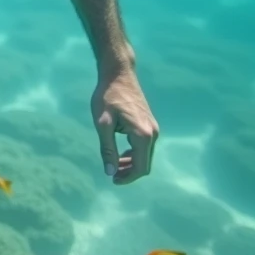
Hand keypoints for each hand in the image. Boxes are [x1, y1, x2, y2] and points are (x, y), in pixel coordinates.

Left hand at [91, 66, 158, 184]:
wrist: (118, 74)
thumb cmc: (107, 96)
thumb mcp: (102, 123)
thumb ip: (107, 149)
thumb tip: (109, 172)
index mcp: (142, 135)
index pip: (140, 167)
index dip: (128, 178)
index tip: (113, 181)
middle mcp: (152, 133)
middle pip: (145, 163)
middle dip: (129, 173)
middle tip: (112, 176)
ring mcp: (153, 128)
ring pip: (145, 155)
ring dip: (131, 164)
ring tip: (114, 166)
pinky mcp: (149, 123)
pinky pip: (144, 146)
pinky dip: (134, 153)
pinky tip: (120, 153)